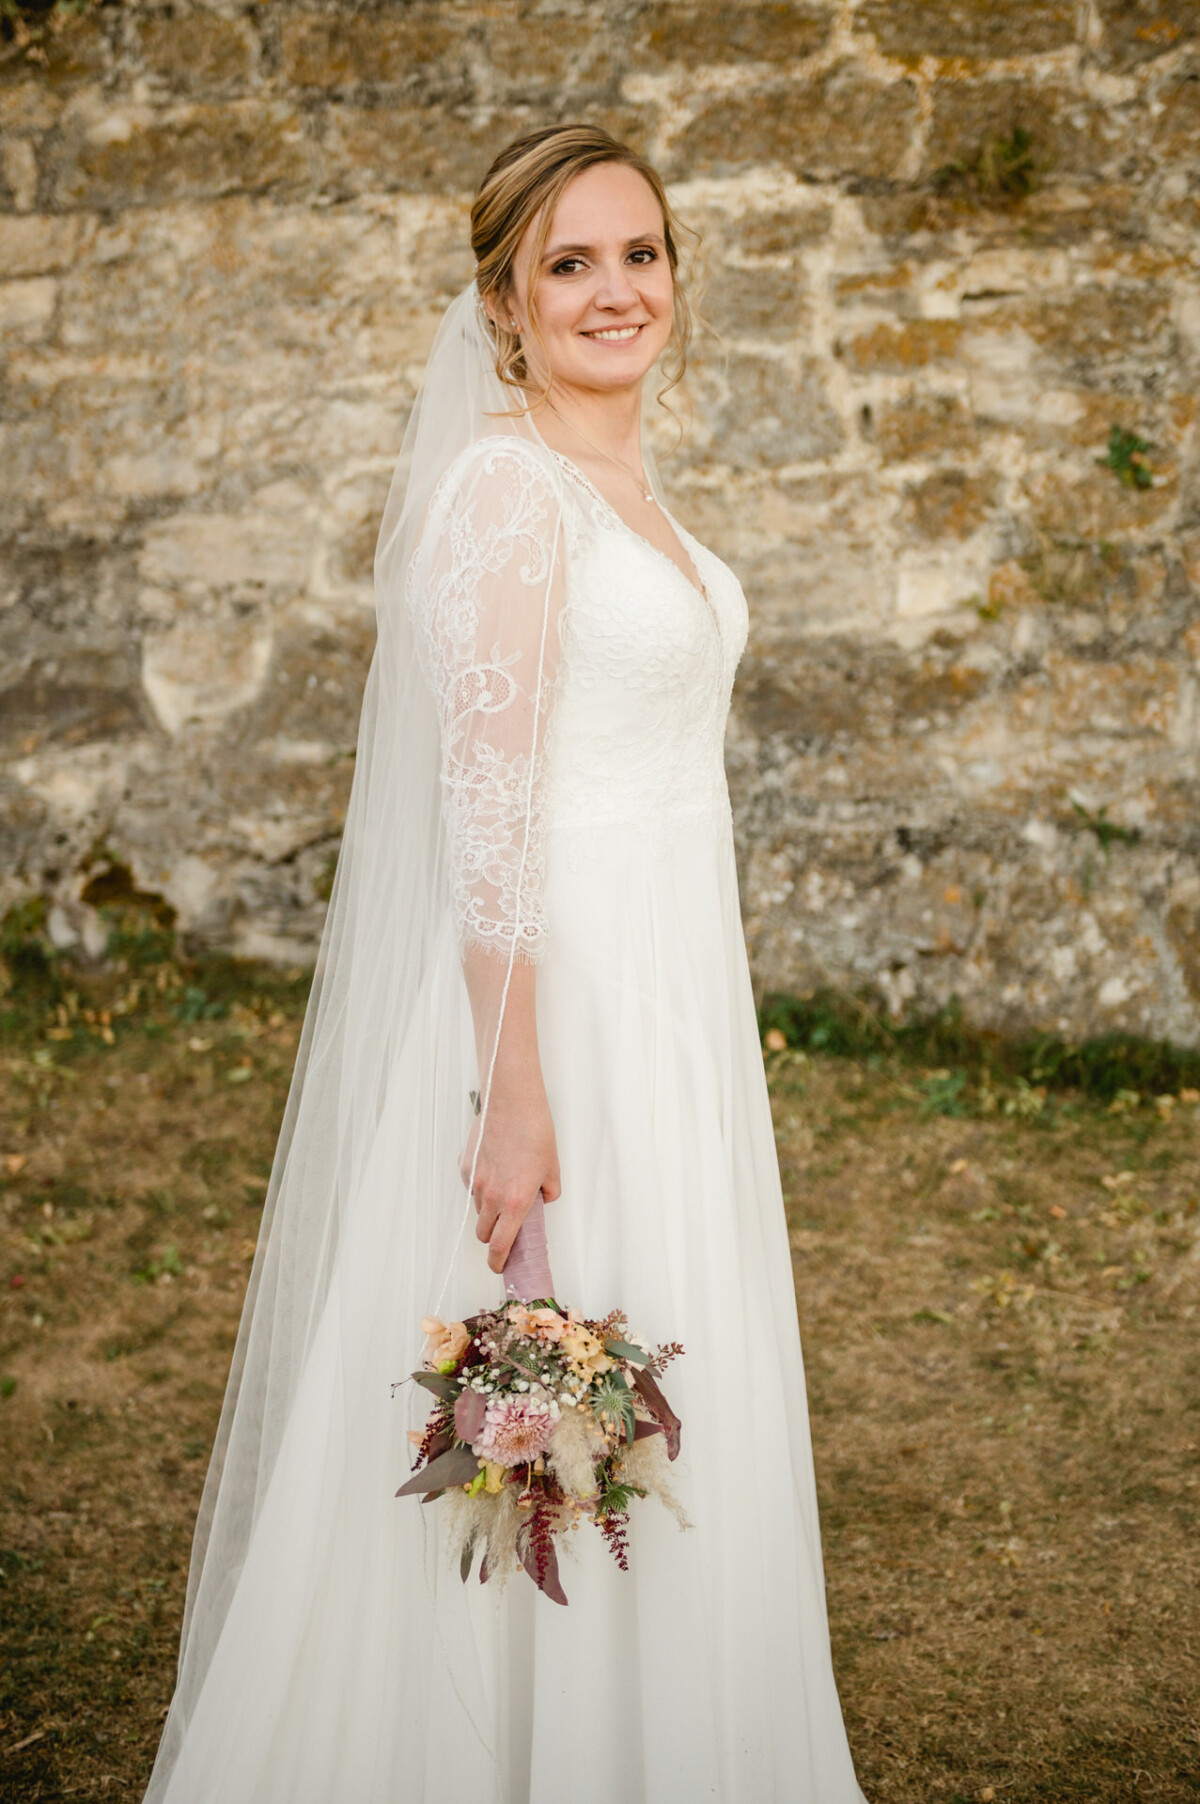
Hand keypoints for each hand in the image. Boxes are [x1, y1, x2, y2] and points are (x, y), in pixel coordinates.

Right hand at [461, 1090, 560, 1274]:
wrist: (512, 1102)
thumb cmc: (534, 1130)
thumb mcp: (552, 1167)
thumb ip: (549, 1191)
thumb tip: (543, 1199)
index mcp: (515, 1202)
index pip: (501, 1245)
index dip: (498, 1261)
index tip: (499, 1266)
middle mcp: (491, 1196)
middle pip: (483, 1233)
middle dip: (492, 1236)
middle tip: (505, 1226)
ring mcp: (475, 1181)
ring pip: (477, 1208)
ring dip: (487, 1208)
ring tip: (504, 1185)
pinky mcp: (465, 1166)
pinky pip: (471, 1185)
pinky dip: (480, 1184)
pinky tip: (494, 1165)